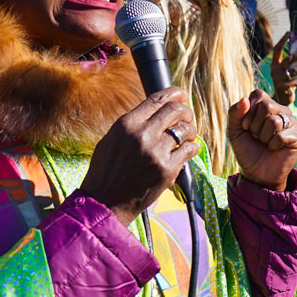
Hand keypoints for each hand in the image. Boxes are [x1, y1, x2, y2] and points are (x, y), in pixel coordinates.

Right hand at [81, 87, 197, 224]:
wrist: (104, 202)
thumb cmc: (106, 171)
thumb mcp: (112, 139)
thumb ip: (134, 124)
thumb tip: (157, 110)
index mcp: (126, 124)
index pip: (157, 99)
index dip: (174, 93)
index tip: (182, 95)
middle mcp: (142, 135)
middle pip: (175, 110)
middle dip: (186, 111)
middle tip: (187, 117)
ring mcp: (156, 152)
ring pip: (185, 130)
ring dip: (190, 131)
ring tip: (186, 136)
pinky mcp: (167, 169)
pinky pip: (189, 150)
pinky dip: (192, 147)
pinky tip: (188, 149)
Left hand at [229, 90, 296, 188]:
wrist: (257, 173)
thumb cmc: (247, 149)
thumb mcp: (234, 131)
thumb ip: (235, 113)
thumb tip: (244, 99)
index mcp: (266, 105)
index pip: (258, 94)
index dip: (248, 111)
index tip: (245, 126)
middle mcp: (280, 110)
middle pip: (266, 106)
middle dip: (255, 125)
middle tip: (256, 136)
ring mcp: (291, 121)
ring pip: (274, 121)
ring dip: (263, 137)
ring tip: (265, 142)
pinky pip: (281, 135)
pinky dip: (272, 145)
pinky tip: (274, 149)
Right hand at [269, 34, 296, 106]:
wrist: (280, 100)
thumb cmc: (286, 84)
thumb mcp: (285, 73)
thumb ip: (289, 65)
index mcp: (274, 65)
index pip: (277, 50)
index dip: (282, 41)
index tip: (289, 33)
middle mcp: (275, 71)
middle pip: (289, 59)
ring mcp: (279, 79)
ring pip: (296, 70)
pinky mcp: (284, 87)